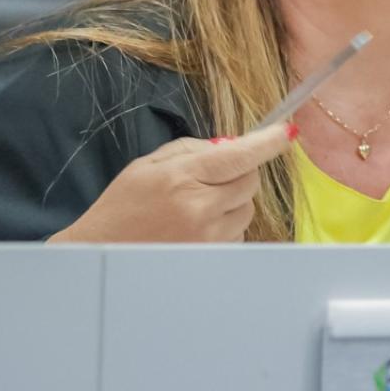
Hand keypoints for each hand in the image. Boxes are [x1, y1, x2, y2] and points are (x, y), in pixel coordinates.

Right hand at [47, 123, 295, 242]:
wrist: (103, 254)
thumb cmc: (121, 207)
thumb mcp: (147, 166)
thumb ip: (190, 150)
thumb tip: (229, 146)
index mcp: (182, 177)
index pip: (239, 155)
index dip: (267, 142)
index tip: (286, 132)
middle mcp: (200, 208)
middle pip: (250, 181)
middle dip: (240, 172)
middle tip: (213, 174)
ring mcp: (208, 237)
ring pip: (247, 208)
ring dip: (233, 200)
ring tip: (198, 205)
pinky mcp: (212, 258)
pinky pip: (238, 233)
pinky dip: (227, 224)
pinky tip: (197, 226)